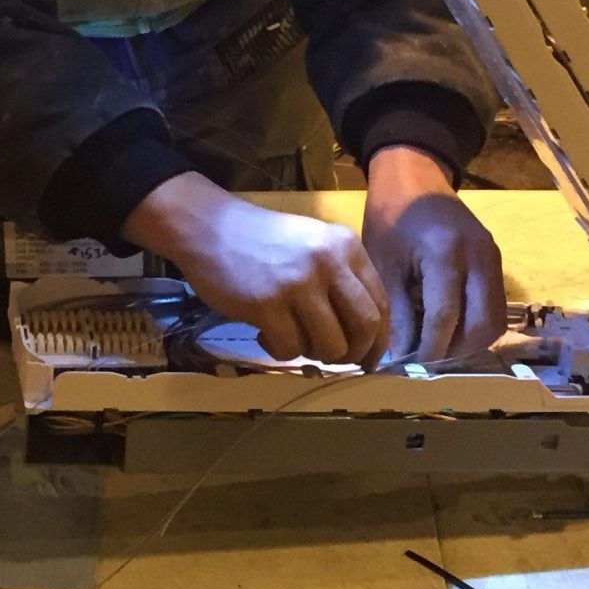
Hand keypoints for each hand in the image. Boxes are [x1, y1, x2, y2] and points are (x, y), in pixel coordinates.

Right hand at [122, 174, 389, 365]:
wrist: (209, 228)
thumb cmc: (262, 241)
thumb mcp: (313, 245)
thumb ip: (341, 279)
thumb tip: (364, 334)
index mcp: (346, 247)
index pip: (379, 304)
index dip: (378, 340)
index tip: (369, 360)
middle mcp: (328, 262)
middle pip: (364, 327)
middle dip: (354, 354)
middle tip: (335, 360)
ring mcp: (298, 283)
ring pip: (330, 344)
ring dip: (314, 354)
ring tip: (293, 340)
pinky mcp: (266, 304)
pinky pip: (290, 348)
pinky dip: (280, 352)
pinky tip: (265, 336)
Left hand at [362, 147, 506, 362]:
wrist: (414, 178)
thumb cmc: (390, 218)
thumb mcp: (384, 265)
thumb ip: (396, 312)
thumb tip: (398, 358)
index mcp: (446, 252)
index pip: (445, 316)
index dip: (429, 348)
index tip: (410, 367)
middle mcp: (479, 256)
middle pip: (481, 324)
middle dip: (454, 350)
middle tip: (425, 360)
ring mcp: (493, 257)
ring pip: (495, 320)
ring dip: (469, 342)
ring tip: (437, 347)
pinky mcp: (496, 261)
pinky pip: (495, 306)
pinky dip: (476, 325)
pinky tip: (449, 329)